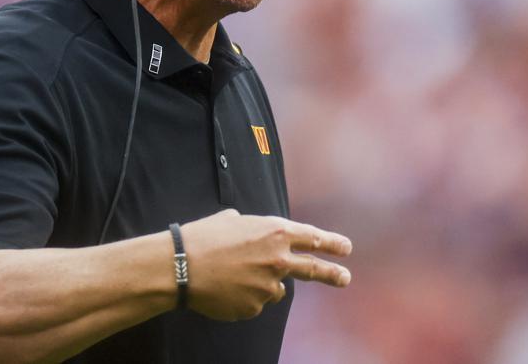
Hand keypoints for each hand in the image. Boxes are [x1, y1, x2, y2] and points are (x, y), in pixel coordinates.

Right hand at [180, 209, 351, 320]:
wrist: (181, 266)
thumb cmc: (205, 237)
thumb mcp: (234, 220)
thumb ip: (253, 228)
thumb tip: (251, 231)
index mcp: (275, 233)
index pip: (313, 238)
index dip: (332, 243)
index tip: (346, 248)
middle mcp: (278, 260)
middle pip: (313, 269)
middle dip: (332, 274)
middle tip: (345, 278)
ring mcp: (268, 286)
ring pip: (276, 288)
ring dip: (263, 282)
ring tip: (233, 273)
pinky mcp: (255, 307)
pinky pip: (256, 302)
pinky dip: (245, 296)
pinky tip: (225, 287)